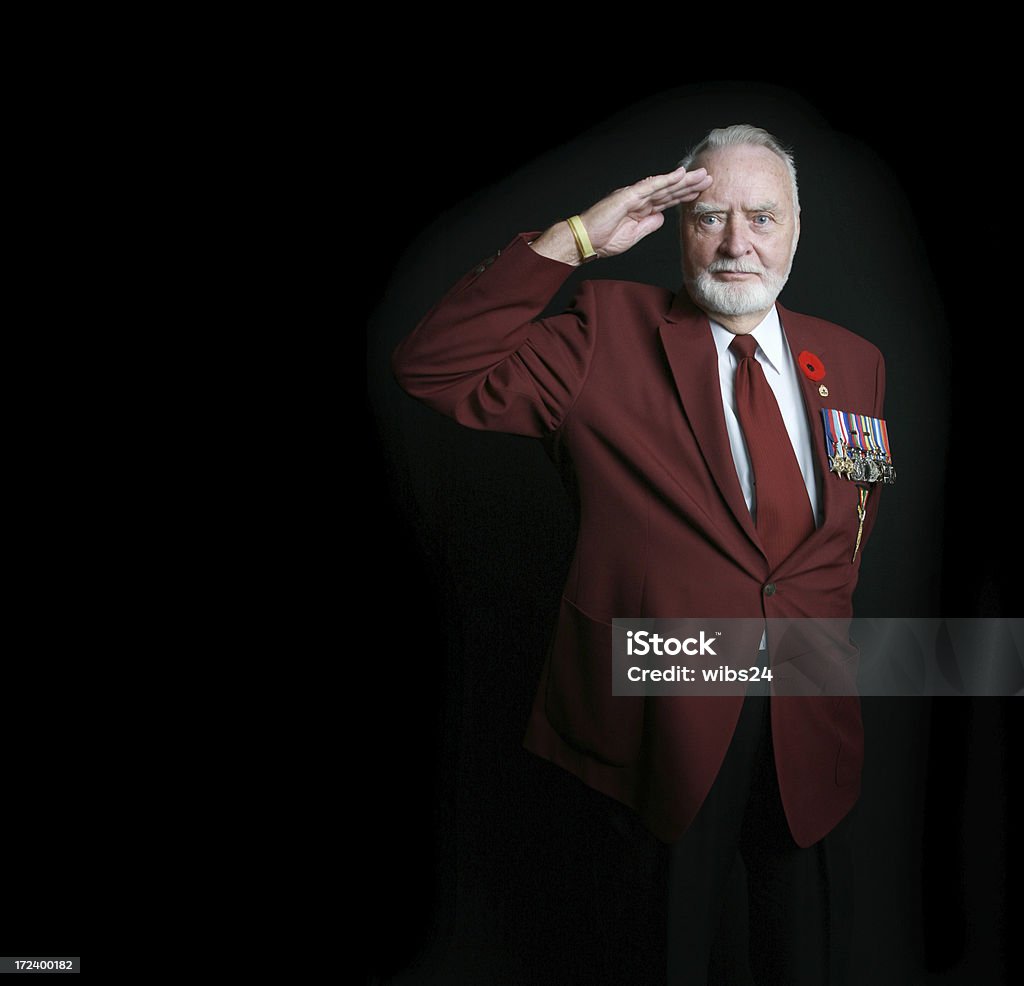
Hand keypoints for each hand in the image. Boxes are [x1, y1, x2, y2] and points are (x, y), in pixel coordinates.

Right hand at [531, 166, 712, 264]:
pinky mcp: (628, 196)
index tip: (700, 193)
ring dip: (683, 180)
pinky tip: (679, 175)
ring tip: (701, 175)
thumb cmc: (603, 239)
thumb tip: (662, 217)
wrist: (586, 241)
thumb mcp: (633, 236)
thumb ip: (648, 225)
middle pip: (669, 190)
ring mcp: (634, 195)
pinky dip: (666, 180)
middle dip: (689, 185)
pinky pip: (650, 186)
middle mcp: (639, 199)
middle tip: (708, 178)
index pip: (667, 200)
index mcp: (640, 209)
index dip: (684, 195)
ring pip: (664, 185)